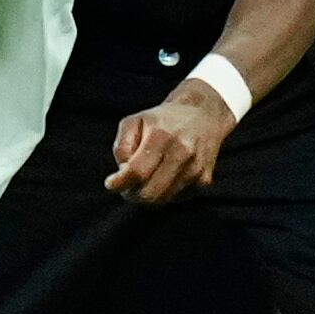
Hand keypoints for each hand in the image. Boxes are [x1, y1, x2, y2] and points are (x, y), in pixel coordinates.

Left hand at [104, 83, 235, 205]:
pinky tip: (164, 177)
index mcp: (162, 136)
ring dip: (148, 195)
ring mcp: (195, 168)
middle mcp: (182, 153)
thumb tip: (123, 172)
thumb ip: (122, 145)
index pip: (137, 171)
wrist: (204, 114)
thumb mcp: (135, 121)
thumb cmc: (163, 120)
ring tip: (144, 181)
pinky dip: (165, 193)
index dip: (120, 183)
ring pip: (162, 199)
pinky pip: (176, 198)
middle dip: (132, 194)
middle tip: (126, 187)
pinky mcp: (204, 180)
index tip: (110, 184)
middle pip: (150, 193)